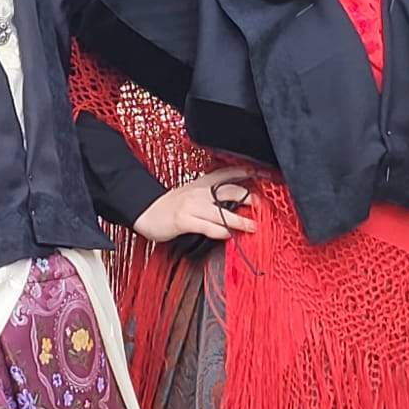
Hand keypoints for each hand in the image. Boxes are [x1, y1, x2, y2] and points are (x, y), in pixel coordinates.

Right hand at [134, 168, 257, 242]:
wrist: (146, 212)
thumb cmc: (171, 205)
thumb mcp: (192, 192)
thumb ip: (211, 194)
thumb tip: (234, 200)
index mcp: (202, 183)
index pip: (228, 173)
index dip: (247, 173)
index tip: (263, 174)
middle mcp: (200, 191)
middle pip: (231, 191)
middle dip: (249, 199)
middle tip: (262, 206)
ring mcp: (192, 206)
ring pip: (223, 212)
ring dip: (240, 221)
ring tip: (252, 226)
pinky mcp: (184, 220)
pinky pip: (207, 226)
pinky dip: (220, 231)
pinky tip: (228, 235)